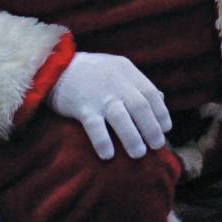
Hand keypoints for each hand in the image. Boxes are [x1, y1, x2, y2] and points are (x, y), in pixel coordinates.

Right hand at [48, 52, 171, 159]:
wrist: (56, 66)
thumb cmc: (91, 72)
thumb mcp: (117, 69)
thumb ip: (137, 83)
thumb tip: (161, 98)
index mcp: (126, 71)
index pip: (151, 93)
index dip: (161, 112)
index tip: (166, 129)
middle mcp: (115, 82)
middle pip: (140, 106)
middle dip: (151, 128)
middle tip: (157, 146)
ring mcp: (98, 94)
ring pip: (120, 116)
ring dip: (132, 137)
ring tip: (138, 154)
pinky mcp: (81, 106)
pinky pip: (94, 126)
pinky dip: (103, 141)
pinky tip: (108, 155)